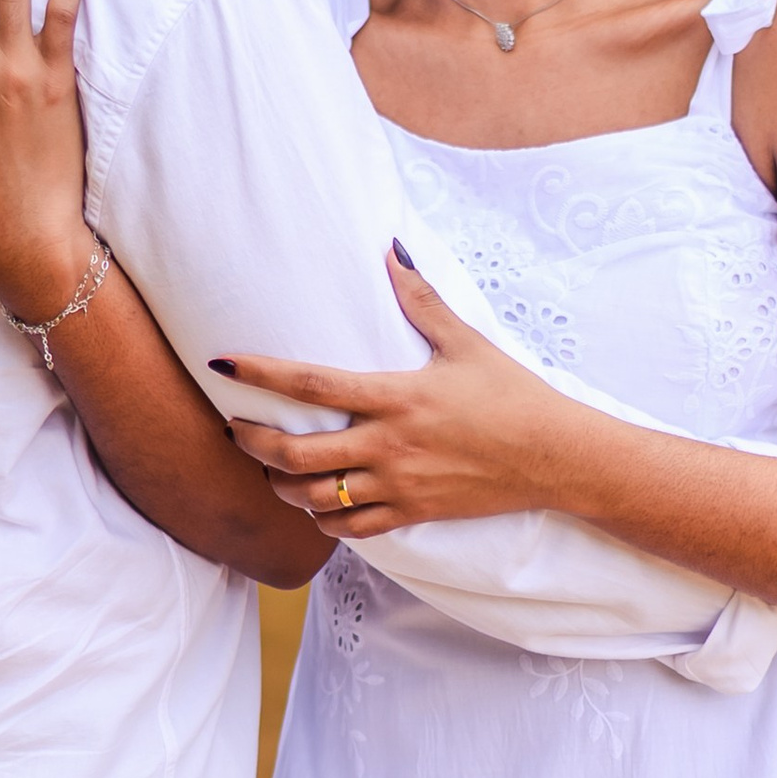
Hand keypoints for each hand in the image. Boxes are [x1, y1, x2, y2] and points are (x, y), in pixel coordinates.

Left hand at [215, 248, 586, 535]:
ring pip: (314, 499)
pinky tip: (317, 503)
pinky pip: (350, 529)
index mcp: (397, 396)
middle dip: (253, 444)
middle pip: (295, 454)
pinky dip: (323, 520)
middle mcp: (389, 445)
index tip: (222, 365)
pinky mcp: (413, 514)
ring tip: (271, 467)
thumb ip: (422, 299)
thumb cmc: (512, 395)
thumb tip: (392, 249)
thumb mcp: (466, 342)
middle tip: (235, 429)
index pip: (312, 384)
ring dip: (282, 485)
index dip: (260, 375)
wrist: (554, 456)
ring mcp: (399, 485)